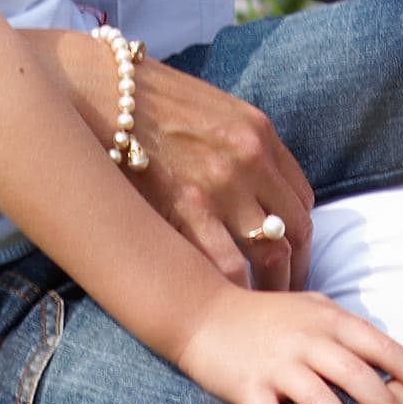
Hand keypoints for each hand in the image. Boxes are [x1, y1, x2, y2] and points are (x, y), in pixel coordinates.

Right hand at [55, 36, 315, 292]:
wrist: (101, 90)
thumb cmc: (151, 102)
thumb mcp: (214, 112)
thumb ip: (242, 149)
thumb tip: (257, 196)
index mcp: (260, 133)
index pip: (301, 199)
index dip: (298, 236)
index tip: (290, 260)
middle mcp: (251, 158)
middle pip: (295, 229)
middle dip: (295, 269)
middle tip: (284, 298)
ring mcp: (221, 185)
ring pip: (270, 254)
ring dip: (270, 288)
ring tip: (260, 313)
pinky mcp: (185, 208)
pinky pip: (225, 265)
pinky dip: (233, 289)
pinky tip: (227, 305)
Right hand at [175, 281, 402, 403]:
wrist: (205, 314)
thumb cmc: (265, 315)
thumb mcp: (311, 308)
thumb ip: (343, 328)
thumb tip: (383, 354)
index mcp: (328, 320)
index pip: (379, 344)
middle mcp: (307, 340)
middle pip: (356, 375)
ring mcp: (277, 365)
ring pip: (320, 401)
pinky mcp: (248, 388)